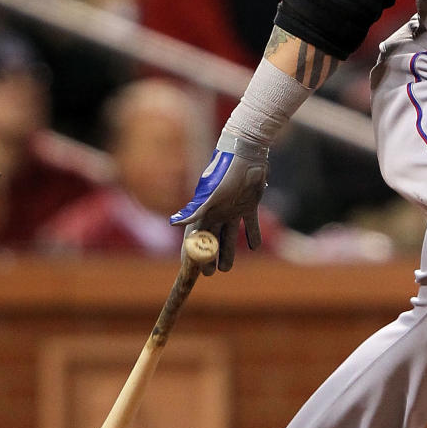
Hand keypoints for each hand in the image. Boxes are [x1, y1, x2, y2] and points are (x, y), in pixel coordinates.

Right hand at [170, 131, 268, 270]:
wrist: (247, 154)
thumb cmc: (226, 173)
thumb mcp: (211, 194)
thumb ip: (195, 210)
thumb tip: (173, 223)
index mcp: (206, 210)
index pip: (195, 236)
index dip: (191, 252)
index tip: (189, 269)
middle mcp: (217, 211)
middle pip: (212, 239)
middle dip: (210, 256)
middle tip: (210, 273)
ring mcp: (233, 208)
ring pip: (230, 235)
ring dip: (228, 251)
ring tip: (227, 268)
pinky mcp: (249, 204)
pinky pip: (250, 223)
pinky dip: (252, 235)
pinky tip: (254, 246)